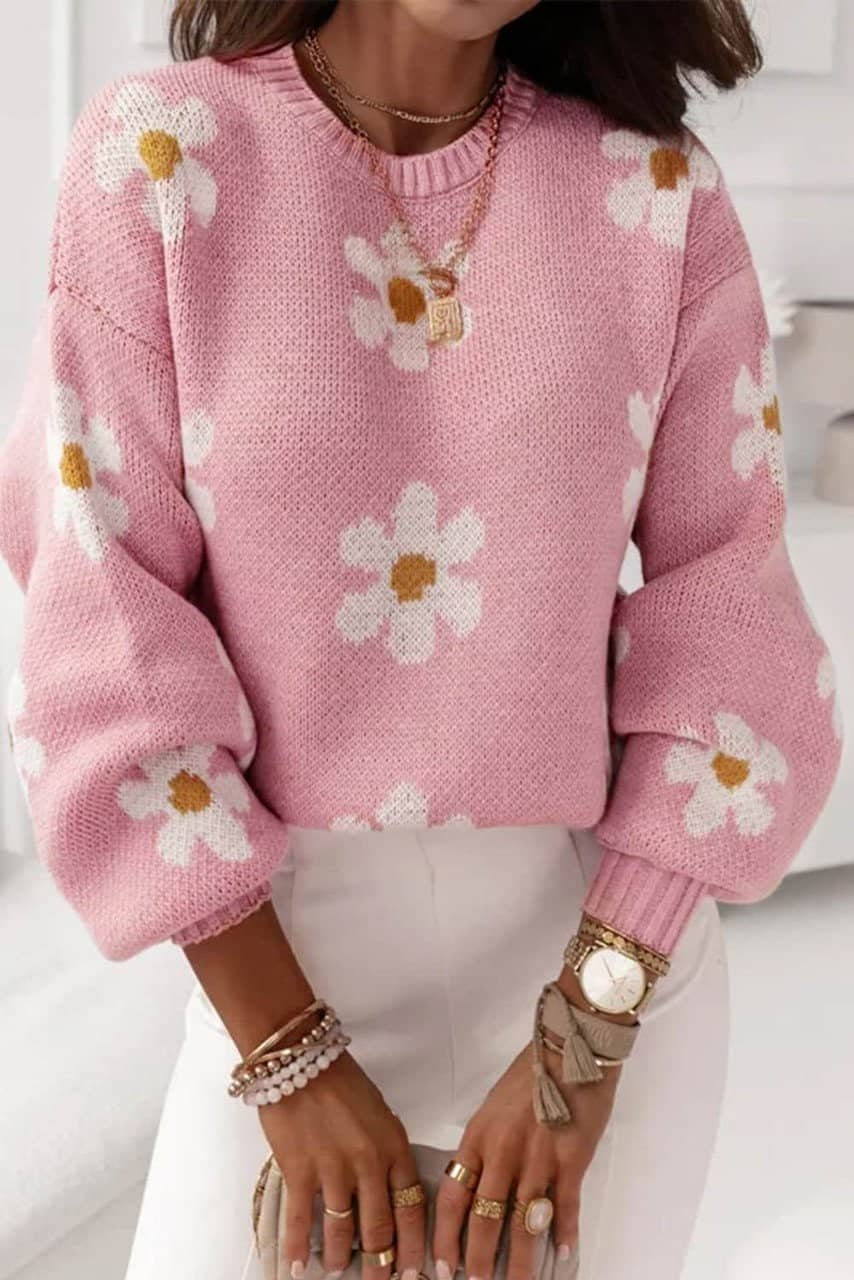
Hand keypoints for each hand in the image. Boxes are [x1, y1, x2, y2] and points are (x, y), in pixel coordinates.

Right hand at [259, 1050, 425, 1279]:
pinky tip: (300, 1264)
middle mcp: (368, 1162)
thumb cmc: (340, 1080)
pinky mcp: (300, 1170)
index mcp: (394, 1145)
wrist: (302, 1060)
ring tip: (341, 1270)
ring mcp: (334, 1169)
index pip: (411, 1206)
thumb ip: (386, 1151)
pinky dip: (300, 1248)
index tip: (414, 1268)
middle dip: (381, 1262)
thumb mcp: (379, 1113)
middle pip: (380, 1227)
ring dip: (343, 1257)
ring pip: (344, 1230)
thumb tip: (388, 1189)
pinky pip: (303, 1220)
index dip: (413, 1244)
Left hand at [433, 974, 624, 1279]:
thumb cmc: (531, 1072)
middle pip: (485, 1218)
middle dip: (479, 1260)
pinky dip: (565, 1235)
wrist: (571, 1045)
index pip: (453, 1195)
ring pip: (524, 1223)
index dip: (445, 1235)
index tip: (442, 1264)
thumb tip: (477, 1186)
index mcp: (479, 1136)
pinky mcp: (572, 1159)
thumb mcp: (493, 1106)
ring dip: (520, 1261)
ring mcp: (539, 1158)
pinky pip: (565, 1207)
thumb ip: (485, 1146)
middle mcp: (504, 1151)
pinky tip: (563, 1256)